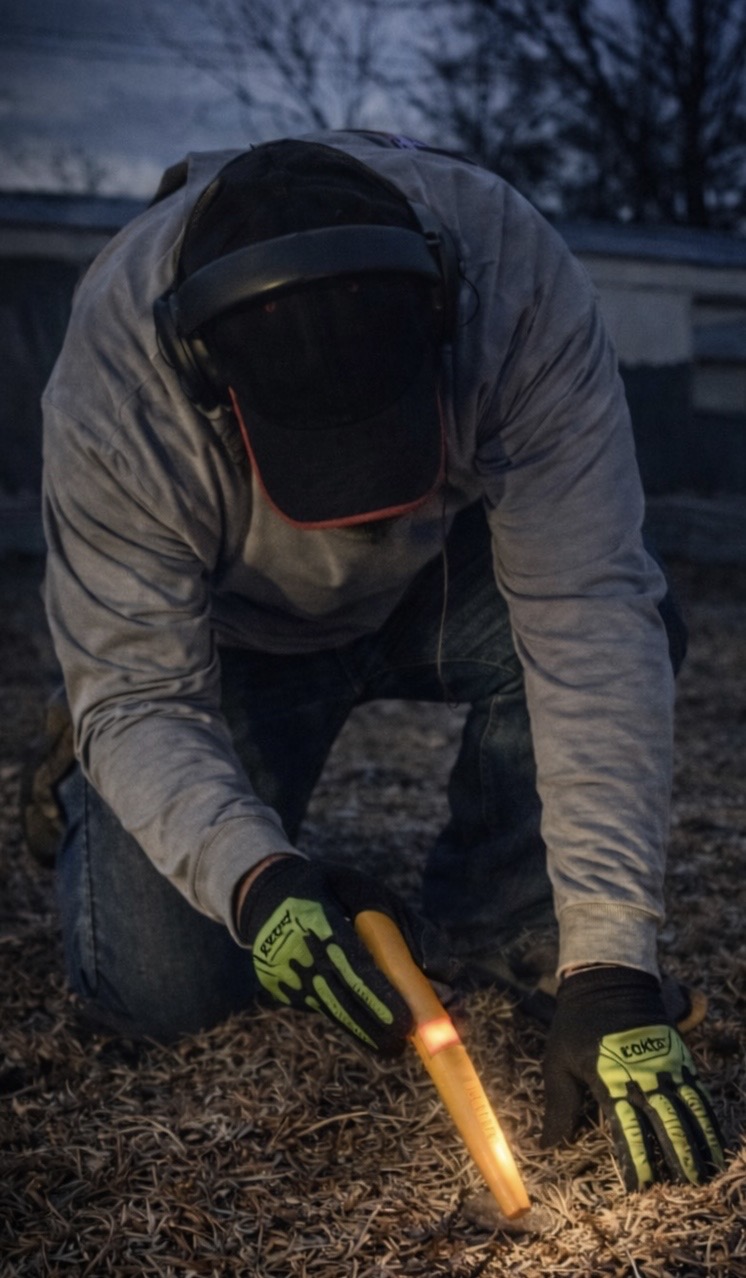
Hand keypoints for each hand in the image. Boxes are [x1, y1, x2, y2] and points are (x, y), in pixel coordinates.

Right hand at [237, 858, 458, 1053]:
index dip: (380, 996)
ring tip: (402, 1038)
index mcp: (314, 916)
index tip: (407, 1025)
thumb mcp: (370, 891)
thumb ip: (408, 927)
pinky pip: (326, 1009)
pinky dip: (353, 1017)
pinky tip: (375, 1020)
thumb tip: (442, 973)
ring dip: (371, 1028)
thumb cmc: (333, 890)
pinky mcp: (283, 991)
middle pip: (343, 999)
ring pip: (336, 1012)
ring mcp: (285, 975)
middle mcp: (295, 950)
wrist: (265, 894)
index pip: (352, 963)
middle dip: (381, 1025)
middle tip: (416, 1040)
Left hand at [540, 966, 724, 1188]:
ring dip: (700, 1141)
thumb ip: (559, 1105)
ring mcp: (665, 1065)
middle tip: (691, 1188)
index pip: (627, 1129)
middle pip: (666, 1123)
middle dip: (679, 1158)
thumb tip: (549, 1144)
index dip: (637, 1160)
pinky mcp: (678, 1056)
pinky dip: (708, 1115)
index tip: (644, 1188)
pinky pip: (697, 1090)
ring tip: (710, 1170)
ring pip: (689, 1110)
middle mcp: (642, 1076)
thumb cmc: (576, 1024)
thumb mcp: (558, 1061)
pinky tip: (715, 1136)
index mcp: (610, 1080)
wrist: (607, 980)